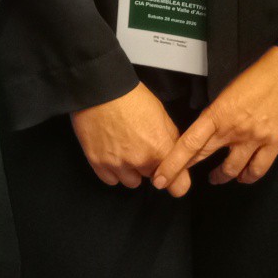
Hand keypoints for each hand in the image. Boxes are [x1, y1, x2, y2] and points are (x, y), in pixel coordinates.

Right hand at [70, 84, 190, 195]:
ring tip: (125, 150)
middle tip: (142, 147)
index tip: (173, 177)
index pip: (178, 187)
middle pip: (152, 180)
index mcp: (160, 148)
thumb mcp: (162, 115)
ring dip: (131, 171)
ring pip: (131, 182)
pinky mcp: (98, 163)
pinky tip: (112, 153)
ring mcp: (117, 164)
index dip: (176, 181)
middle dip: (150, 167)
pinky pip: (111, 180)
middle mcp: (140, 161)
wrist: (102, 90)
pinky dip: (113, 171)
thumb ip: (171, 140)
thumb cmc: (133, 98)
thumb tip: (176, 156)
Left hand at [153, 46, 277, 189]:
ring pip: (232, 168)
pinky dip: (249, 176)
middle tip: (175, 185)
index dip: (173, 164)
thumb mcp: (230, 90)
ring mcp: (255, 138)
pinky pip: (259, 168)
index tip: (159, 179)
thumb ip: (219, 112)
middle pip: (204, 157)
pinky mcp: (275, 142)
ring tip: (216, 178)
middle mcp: (233, 129)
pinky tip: (244, 177)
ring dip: (221, 176)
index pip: (189, 144)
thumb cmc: (260, 72)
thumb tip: (209, 127)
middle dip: (186, 174)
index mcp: (218, 113)